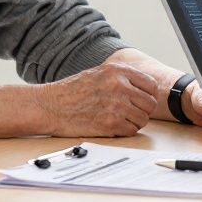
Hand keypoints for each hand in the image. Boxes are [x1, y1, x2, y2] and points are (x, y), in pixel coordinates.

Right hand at [32, 62, 158, 136]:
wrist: (51, 106)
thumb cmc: (72, 90)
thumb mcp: (99, 73)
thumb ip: (122, 77)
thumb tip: (142, 88)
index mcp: (118, 71)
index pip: (151, 85)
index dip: (147, 94)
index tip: (139, 100)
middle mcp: (120, 86)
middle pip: (150, 104)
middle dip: (142, 110)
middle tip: (130, 112)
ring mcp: (116, 105)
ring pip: (143, 119)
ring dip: (134, 122)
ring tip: (119, 119)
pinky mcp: (110, 124)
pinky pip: (132, 131)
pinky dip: (125, 131)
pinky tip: (113, 126)